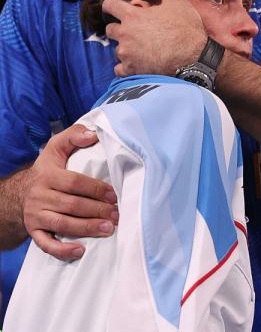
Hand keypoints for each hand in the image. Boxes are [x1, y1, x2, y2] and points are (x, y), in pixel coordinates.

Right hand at [23, 125, 117, 260]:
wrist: (19, 193)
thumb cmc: (48, 170)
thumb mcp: (56, 148)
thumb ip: (73, 136)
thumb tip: (92, 135)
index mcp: (48, 175)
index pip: (75, 183)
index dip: (96, 189)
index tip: (114, 195)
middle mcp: (40, 196)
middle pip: (72, 205)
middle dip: (97, 211)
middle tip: (117, 214)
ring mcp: (36, 216)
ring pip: (63, 224)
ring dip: (88, 228)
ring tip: (109, 229)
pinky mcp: (34, 231)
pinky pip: (46, 244)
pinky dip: (63, 250)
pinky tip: (81, 251)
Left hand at [103, 0, 205, 76]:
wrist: (194, 59)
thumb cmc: (186, 29)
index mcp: (132, 16)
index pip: (110, 5)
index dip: (112, 5)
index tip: (116, 8)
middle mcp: (125, 35)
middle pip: (111, 30)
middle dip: (120, 28)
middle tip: (136, 31)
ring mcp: (128, 54)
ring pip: (118, 49)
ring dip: (126, 48)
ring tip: (141, 48)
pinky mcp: (133, 70)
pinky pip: (120, 69)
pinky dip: (126, 67)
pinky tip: (137, 64)